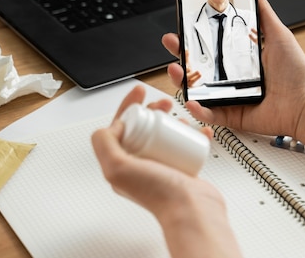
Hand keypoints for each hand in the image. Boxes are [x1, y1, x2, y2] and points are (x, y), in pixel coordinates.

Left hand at [92, 85, 240, 257]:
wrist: (192, 212)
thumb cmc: (159, 195)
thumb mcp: (117, 167)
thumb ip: (104, 143)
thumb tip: (112, 126)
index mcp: (121, 165)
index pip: (121, 127)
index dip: (129, 106)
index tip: (140, 92)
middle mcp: (140, 165)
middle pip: (144, 127)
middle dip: (154, 110)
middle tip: (165, 104)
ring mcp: (161, 167)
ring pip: (165, 134)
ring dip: (173, 122)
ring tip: (183, 120)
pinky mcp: (181, 169)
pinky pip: (185, 146)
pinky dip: (193, 136)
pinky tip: (199, 131)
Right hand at [161, 0, 304, 137]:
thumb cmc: (296, 72)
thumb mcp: (278, 34)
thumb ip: (263, 13)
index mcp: (241, 60)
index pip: (211, 47)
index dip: (194, 39)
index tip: (183, 28)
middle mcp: (232, 78)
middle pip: (199, 68)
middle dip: (181, 56)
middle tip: (173, 44)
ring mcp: (230, 98)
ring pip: (199, 90)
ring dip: (182, 81)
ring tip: (177, 69)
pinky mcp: (232, 116)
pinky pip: (210, 114)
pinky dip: (198, 109)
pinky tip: (191, 99)